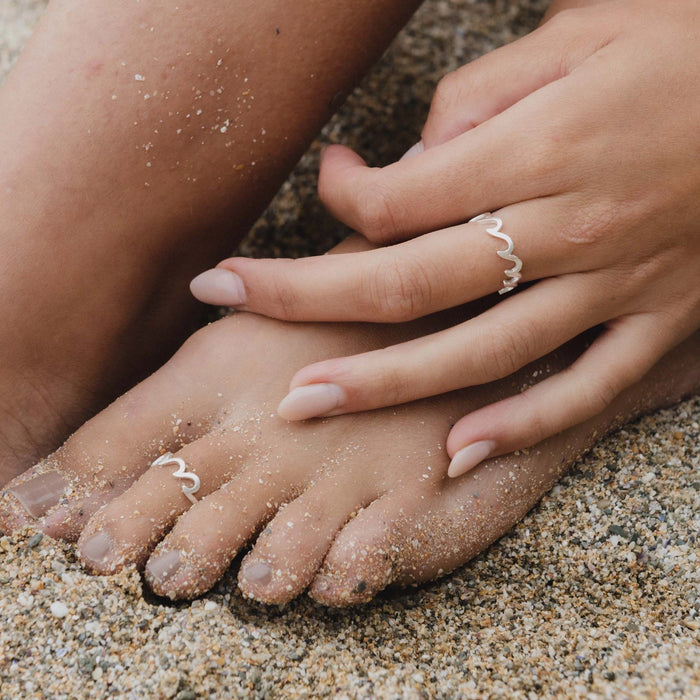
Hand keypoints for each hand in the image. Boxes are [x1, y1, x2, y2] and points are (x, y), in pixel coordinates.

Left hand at [190, 0, 699, 476]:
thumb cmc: (690, 52)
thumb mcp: (583, 32)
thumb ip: (484, 96)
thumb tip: (412, 159)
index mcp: (542, 150)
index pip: (403, 197)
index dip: (342, 194)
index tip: (328, 178)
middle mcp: (568, 230)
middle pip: (409, 283)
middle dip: (305, 298)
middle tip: (224, 304)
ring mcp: (615, 289)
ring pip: (479, 354)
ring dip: (382, 383)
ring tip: (301, 403)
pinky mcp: (659, 324)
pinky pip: (583, 391)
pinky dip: (521, 426)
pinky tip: (454, 451)